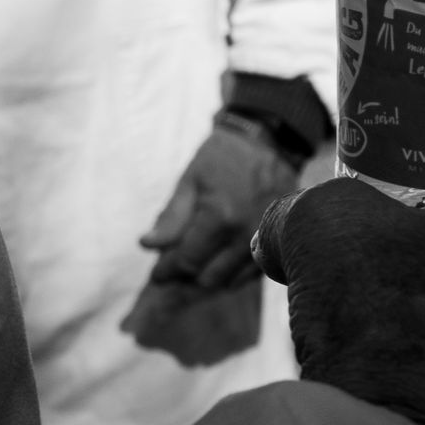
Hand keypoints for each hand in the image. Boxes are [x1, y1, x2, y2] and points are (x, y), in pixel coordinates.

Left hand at [120, 113, 299, 368]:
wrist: (269, 142)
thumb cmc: (222, 156)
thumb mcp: (190, 179)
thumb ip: (171, 216)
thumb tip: (147, 246)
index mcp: (219, 218)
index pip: (187, 261)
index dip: (168, 271)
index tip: (155, 277)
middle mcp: (244, 238)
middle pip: (208, 279)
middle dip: (185, 280)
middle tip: (169, 274)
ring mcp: (264, 245)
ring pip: (229, 282)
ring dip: (206, 281)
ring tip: (188, 273)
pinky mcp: (277, 246)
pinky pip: (248, 276)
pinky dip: (228, 276)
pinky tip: (215, 267)